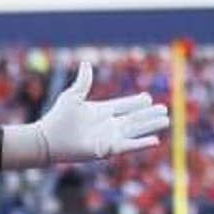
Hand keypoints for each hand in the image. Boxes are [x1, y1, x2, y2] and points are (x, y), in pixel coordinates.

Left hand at [6, 62, 168, 166]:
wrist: (47, 139)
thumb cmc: (57, 118)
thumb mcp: (73, 95)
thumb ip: (83, 81)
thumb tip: (86, 63)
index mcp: (101, 111)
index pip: (124, 105)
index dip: (136, 102)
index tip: (148, 97)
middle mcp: (107, 125)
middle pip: (134, 119)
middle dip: (149, 115)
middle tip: (165, 110)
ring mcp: (108, 138)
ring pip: (135, 131)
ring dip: (150, 126)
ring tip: (166, 121)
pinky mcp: (106, 149)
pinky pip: (128, 146)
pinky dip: (141, 143)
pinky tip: (155, 140)